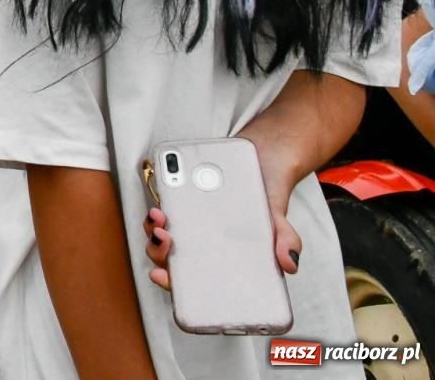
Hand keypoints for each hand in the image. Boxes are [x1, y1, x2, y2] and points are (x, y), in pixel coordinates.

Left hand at [143, 205, 302, 291]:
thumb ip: (285, 242)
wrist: (264, 160)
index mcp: (216, 259)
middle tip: (166, 238)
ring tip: (161, 217)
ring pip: (160, 234)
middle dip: (159, 252)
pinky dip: (159, 207)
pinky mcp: (181, 198)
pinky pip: (163, 207)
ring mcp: (187, 222)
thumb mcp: (279, 222)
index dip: (171, 282)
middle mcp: (198, 244)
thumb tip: (290, 264)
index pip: (190, 280)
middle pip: (168, 258)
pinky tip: (161, 202)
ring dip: (153, 229)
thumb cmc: (267, 199)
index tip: (161, 276)